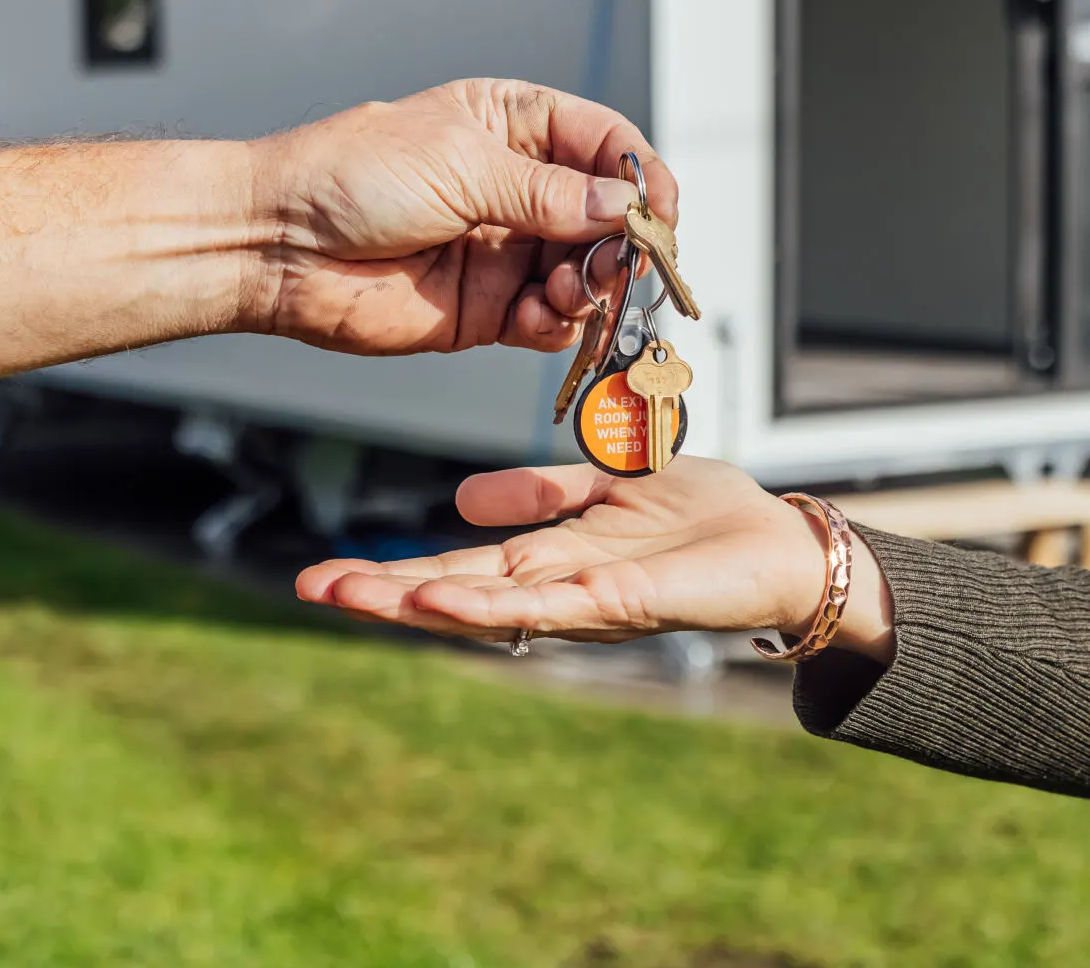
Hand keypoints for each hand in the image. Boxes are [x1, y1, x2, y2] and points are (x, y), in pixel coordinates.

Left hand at [246, 79, 673, 355]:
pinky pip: (552, 321)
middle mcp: (520, 189)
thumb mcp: (459, 164)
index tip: (659, 211)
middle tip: (617, 263)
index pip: (605, 144)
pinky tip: (535, 318)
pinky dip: (558, 325)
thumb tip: (623, 208)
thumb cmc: (350, 178)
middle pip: (608, 216)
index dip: (640, 176)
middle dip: (621, 242)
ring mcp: (508, 250)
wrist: (279, 247)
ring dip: (592, 286)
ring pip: (589, 272)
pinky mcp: (491, 309)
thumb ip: (547, 193)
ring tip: (565, 292)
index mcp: (514, 127)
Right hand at [294, 458, 894, 661]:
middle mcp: (558, 587)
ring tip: (349, 598)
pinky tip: (441, 600)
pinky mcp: (624, 601)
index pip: (455, 565)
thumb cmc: (706, 517)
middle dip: (382, 595)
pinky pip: (549, 604)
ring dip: (416, 604)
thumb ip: (541, 488)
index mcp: (551, 557)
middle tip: (307, 590)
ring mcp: (586, 601)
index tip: (325, 572)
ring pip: (487, 608)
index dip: (392, 570)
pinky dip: (491, 605)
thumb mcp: (607, 480)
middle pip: (455, 594)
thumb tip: (461, 497)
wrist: (782, 543)